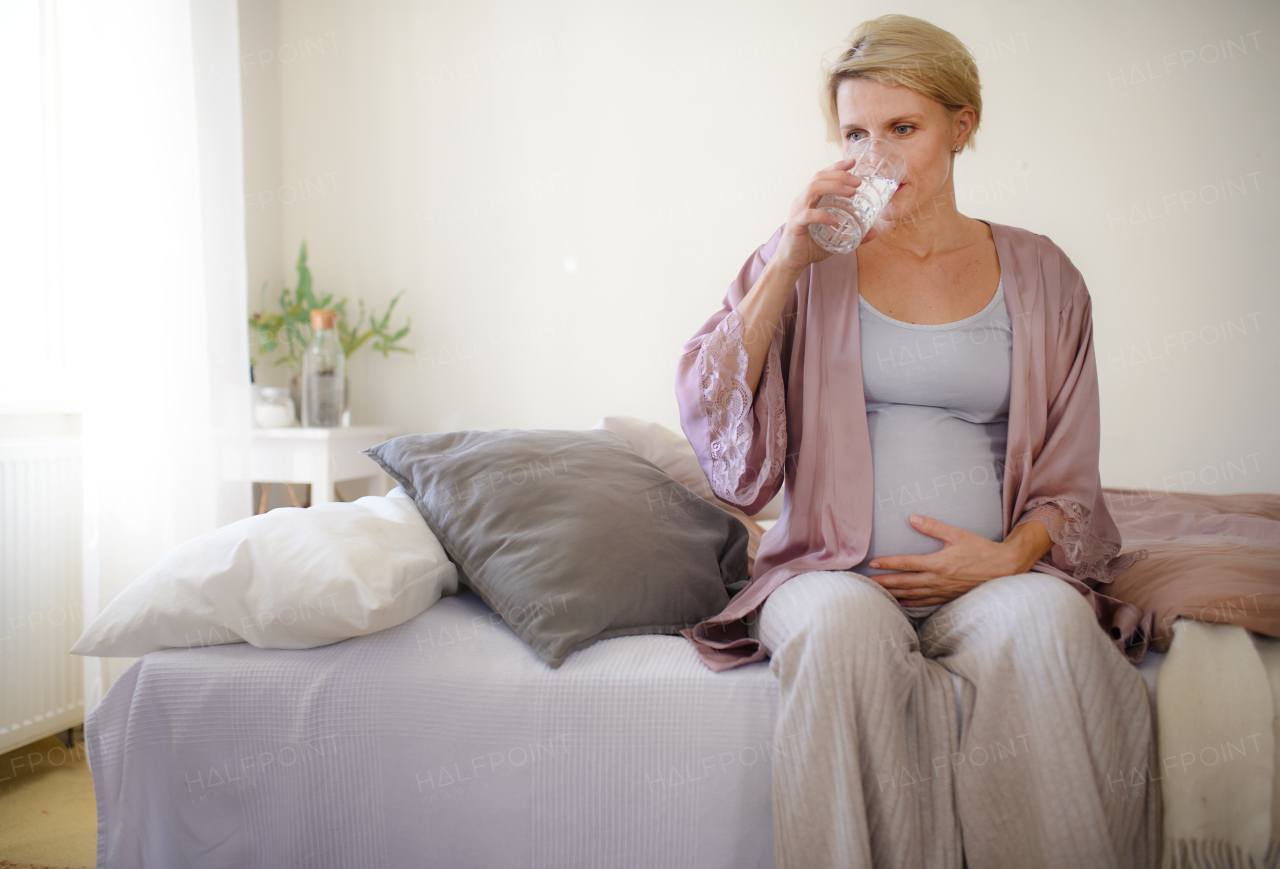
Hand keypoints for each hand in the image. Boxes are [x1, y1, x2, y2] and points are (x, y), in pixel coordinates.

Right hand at [772, 157, 879, 275]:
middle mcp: (803, 201)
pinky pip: (808, 215)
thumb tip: (874, 232)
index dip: (837, 167)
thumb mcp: (835, 238)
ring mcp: (798, 211)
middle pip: (819, 178)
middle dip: (840, 176)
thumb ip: (854, 234)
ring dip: (833, 187)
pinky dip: (823, 216)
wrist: (791, 262)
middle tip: (858, 182)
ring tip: (851, 193)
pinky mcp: (795, 225)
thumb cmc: (810, 247)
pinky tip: (835, 221)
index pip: (822, 176)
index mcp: (811, 199)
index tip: (853, 162)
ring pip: (812, 189)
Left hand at [865, 515, 1049, 606]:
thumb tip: (912, 518)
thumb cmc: (981, 549)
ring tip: (878, 593)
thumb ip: (933, 527)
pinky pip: (925, 602)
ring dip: (894, 594)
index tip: (874, 563)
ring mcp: (943, 591)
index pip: (907, 563)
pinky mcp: (948, 597)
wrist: (1003, 568)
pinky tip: (902, 602)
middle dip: (885, 582)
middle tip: (867, 582)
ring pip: (913, 595)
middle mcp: (937, 580)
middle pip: (905, 582)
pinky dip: (911, 603)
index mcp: (938, 563)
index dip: (889, 563)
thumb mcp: (957, 534)